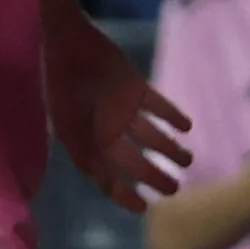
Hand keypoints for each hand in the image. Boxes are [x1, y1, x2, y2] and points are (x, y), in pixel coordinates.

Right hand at [48, 12, 194, 211]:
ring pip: (151, 135)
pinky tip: (186, 126)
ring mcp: (122, 109)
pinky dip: (173, 115)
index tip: (144, 207)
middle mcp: (107, 130)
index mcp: (87, 143)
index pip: (107, 177)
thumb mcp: (68, 125)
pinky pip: (158, 105)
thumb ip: (85, 153)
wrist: (67, 41)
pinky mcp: (135, 87)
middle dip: (154, 176)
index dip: (124, 194)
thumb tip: (101, 182)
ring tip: (188, 160)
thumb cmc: (62, 84)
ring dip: (170, 148)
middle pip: (135, 160)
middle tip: (175, 188)